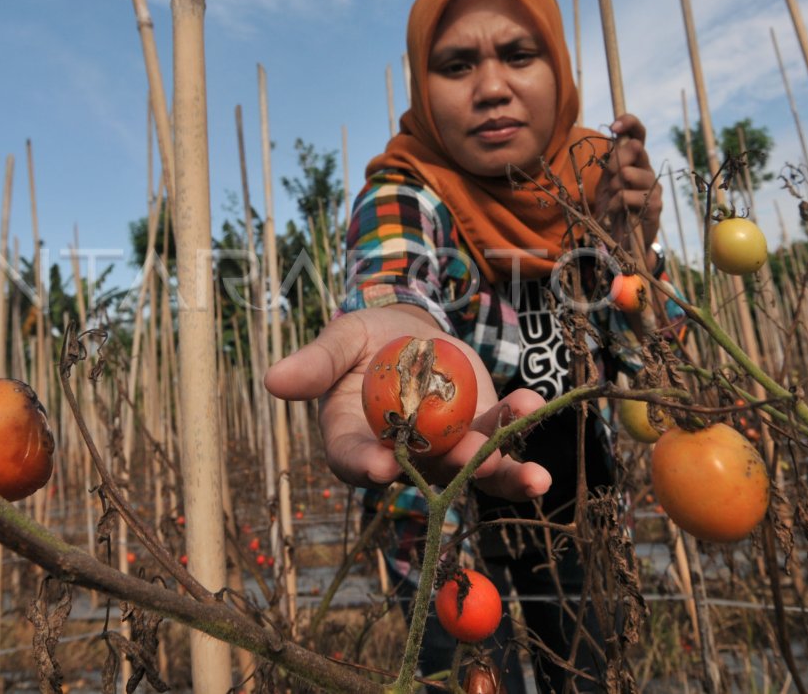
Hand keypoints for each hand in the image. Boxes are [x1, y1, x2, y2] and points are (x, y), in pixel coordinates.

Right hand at [263, 304, 551, 501]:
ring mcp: (444, 451)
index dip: (366, 466)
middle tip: (476, 461)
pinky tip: (535, 410)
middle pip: (422, 475)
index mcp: (353, 440)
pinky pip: (502, 446)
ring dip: (502, 468)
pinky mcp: (479, 435)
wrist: (409, 332)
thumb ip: (317, 363)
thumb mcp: (341, 341)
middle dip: (453, 470)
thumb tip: (272, 379)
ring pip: (471, 468)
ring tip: (532, 471)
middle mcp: (401, 458)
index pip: (354, 460)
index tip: (381, 467)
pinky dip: (520, 437)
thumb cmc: (366, 340)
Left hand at [596, 114, 662, 261]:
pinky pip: (627, 195)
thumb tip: (619, 140)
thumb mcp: (607, 182)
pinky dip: (615, 203)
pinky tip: (616, 211)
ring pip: (629, 173)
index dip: (630, 123)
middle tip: (610, 182)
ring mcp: (654, 187)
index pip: (638, 134)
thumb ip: (612, 162)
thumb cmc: (614, 208)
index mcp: (636, 161)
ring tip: (613, 199)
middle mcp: (648, 170)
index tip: (614, 126)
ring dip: (614, 186)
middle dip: (614, 162)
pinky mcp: (655, 205)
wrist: (622, 239)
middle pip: (634, 149)